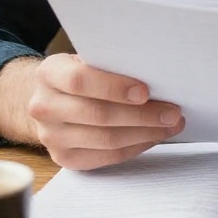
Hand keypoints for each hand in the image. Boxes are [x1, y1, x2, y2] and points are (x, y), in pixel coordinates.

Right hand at [25, 54, 184, 169]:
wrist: (53, 98)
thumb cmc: (84, 73)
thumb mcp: (91, 59)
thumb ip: (114, 64)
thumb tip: (160, 75)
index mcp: (49, 73)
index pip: (80, 81)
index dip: (114, 87)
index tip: (145, 92)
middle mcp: (44, 106)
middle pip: (98, 115)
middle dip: (142, 115)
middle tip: (173, 112)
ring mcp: (50, 136)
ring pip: (105, 139)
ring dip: (145, 133)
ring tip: (172, 124)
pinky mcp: (63, 158)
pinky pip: (106, 157)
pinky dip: (136, 146)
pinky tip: (155, 136)